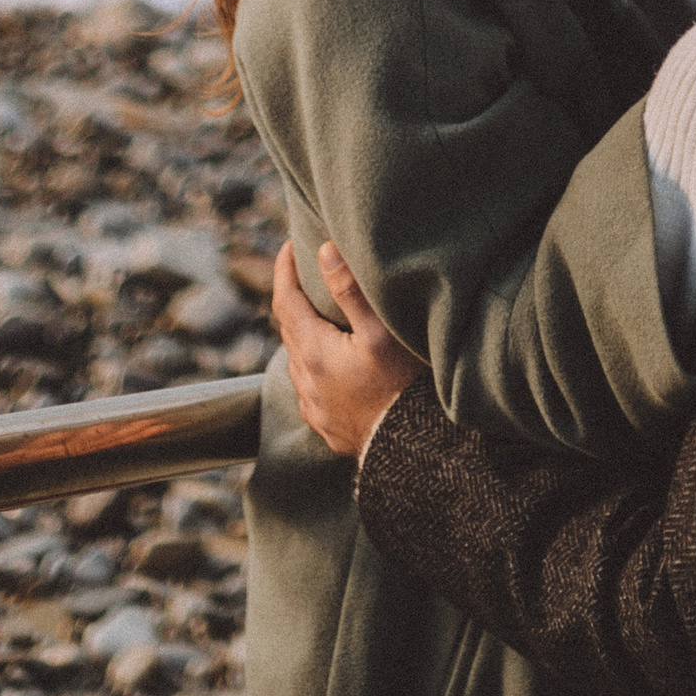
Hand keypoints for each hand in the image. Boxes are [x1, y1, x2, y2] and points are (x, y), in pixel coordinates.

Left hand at [271, 236, 424, 459]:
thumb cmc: (401, 387)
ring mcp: (314, 407)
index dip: (284, 270)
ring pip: (297, 360)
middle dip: (294, 298)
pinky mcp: (326, 425)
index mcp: (314, 353)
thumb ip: (349, 290)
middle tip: (307, 273)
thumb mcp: (379, 332)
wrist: (411, 450)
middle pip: (289, 329)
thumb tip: (323, 251)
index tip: (288, 245)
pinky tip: (331, 363)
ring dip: (303, 333)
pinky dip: (313, 365)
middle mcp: (306, 381)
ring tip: (320, 315)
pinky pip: (309, 387)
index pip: (285, 301)